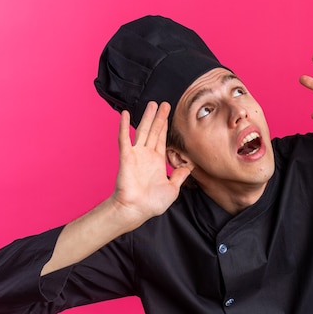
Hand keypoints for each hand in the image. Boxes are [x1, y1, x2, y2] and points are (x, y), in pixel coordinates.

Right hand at [111, 102, 189, 229]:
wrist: (136, 210)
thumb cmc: (152, 203)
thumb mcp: (172, 188)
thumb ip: (179, 176)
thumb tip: (189, 167)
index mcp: (157, 161)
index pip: (162, 139)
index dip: (165, 126)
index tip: (169, 114)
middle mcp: (146, 155)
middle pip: (154, 131)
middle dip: (159, 117)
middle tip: (164, 103)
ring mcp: (136, 155)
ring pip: (142, 131)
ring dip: (147, 117)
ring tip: (152, 104)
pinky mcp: (126, 157)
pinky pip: (124, 139)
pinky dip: (124, 126)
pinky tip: (125, 114)